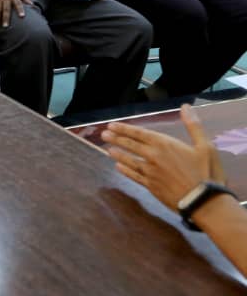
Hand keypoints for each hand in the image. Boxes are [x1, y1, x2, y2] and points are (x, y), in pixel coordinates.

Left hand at [101, 104, 224, 210]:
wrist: (204, 202)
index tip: (112, 125)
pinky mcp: (151, 186)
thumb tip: (185, 107)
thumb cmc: (207, 173)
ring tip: (108, 149)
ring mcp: (150, 172)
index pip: (139, 134)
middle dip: (116, 139)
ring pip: (129, 160)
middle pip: (130, 145)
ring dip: (117, 154)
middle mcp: (153, 157)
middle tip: (103, 135)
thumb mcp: (205, 146)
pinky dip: (125, 171)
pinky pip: (134, 176)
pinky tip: (118, 167)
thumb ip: (193, 125)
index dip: (124, 129)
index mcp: (164, 145)